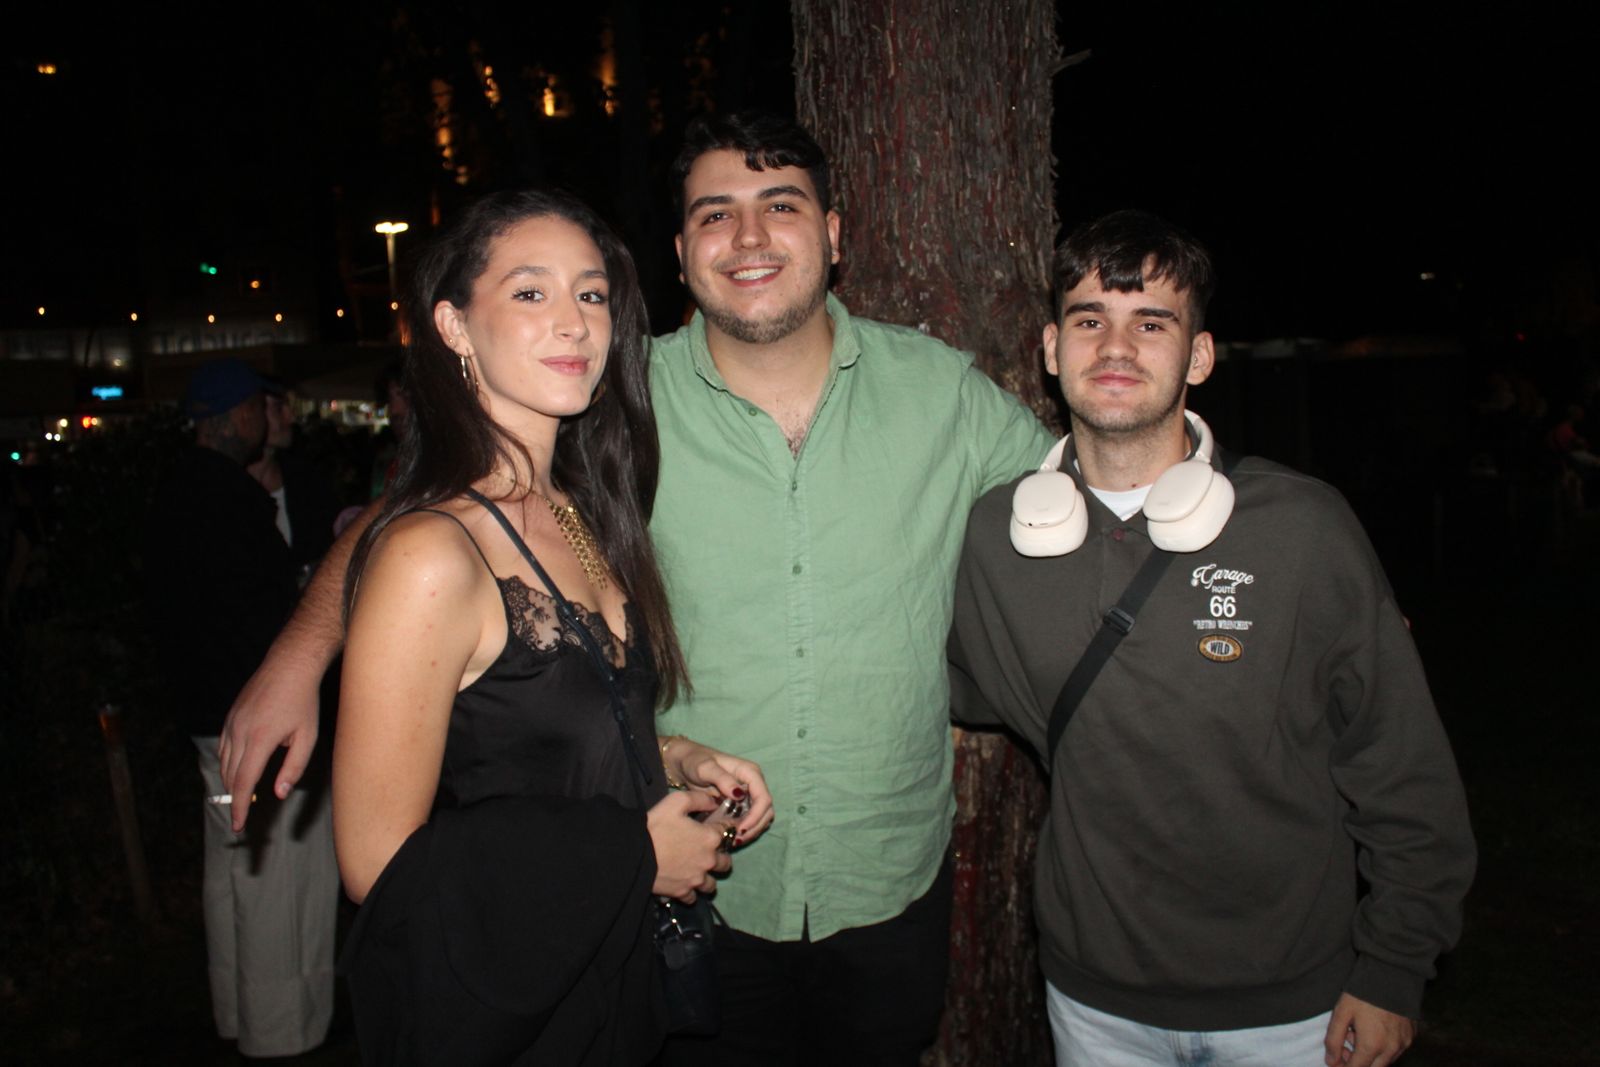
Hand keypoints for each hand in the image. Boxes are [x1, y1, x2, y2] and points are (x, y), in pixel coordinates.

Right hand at [216, 645, 324, 831]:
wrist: (289, 665)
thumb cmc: (303, 701)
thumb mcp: (307, 736)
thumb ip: (294, 767)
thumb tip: (278, 793)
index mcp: (260, 739)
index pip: (244, 783)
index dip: (239, 807)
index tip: (238, 826)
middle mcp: (240, 732)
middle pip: (231, 776)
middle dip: (235, 799)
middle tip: (242, 817)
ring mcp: (231, 723)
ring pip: (224, 763)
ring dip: (231, 782)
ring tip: (242, 797)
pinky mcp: (230, 717)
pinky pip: (223, 748)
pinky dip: (228, 764)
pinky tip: (238, 771)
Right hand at [647, 789, 730, 901]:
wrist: (634, 855)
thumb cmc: (655, 826)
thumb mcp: (677, 801)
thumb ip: (700, 799)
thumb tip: (714, 803)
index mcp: (710, 838)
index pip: (727, 831)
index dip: (723, 827)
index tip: (716, 827)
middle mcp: (709, 861)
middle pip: (725, 861)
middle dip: (719, 856)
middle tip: (705, 851)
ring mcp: (697, 879)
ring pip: (712, 884)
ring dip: (707, 877)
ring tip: (696, 871)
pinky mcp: (683, 892)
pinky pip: (693, 897)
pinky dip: (690, 892)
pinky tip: (682, 883)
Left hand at [661, 736, 774, 845]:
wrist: (684, 763)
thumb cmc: (694, 761)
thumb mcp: (705, 768)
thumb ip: (722, 779)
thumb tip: (739, 794)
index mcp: (750, 772)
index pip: (763, 798)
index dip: (756, 816)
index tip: (740, 830)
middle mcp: (753, 784)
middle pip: (766, 810)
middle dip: (755, 827)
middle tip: (736, 840)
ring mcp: (748, 795)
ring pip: (761, 818)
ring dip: (751, 831)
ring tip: (733, 841)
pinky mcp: (740, 804)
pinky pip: (749, 820)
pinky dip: (744, 830)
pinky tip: (731, 837)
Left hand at [1324, 993, 1414, 1066]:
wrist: (1390, 974)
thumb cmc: (1363, 992)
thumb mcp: (1341, 1013)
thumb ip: (1333, 1040)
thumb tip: (1331, 1061)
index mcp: (1372, 1045)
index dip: (1342, 1066)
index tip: (1334, 1059)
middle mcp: (1391, 1049)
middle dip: (1357, 1062)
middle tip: (1346, 1044)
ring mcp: (1404, 1043)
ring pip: (1385, 1061)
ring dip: (1371, 1055)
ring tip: (1359, 1032)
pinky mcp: (1411, 1036)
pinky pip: (1396, 1050)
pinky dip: (1384, 1047)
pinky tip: (1374, 1029)